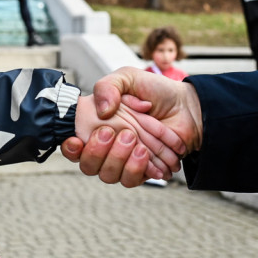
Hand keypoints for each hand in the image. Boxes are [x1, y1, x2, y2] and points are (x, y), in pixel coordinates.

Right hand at [63, 67, 201, 184]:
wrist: (186, 107)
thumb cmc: (155, 91)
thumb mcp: (127, 77)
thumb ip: (107, 86)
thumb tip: (102, 112)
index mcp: (95, 125)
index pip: (73, 146)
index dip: (70, 148)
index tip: (78, 140)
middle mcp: (106, 147)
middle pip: (88, 165)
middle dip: (99, 152)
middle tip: (118, 133)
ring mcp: (122, 161)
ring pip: (108, 176)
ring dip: (121, 160)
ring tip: (138, 145)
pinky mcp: (141, 171)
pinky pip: (132, 179)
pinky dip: (139, 168)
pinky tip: (146, 154)